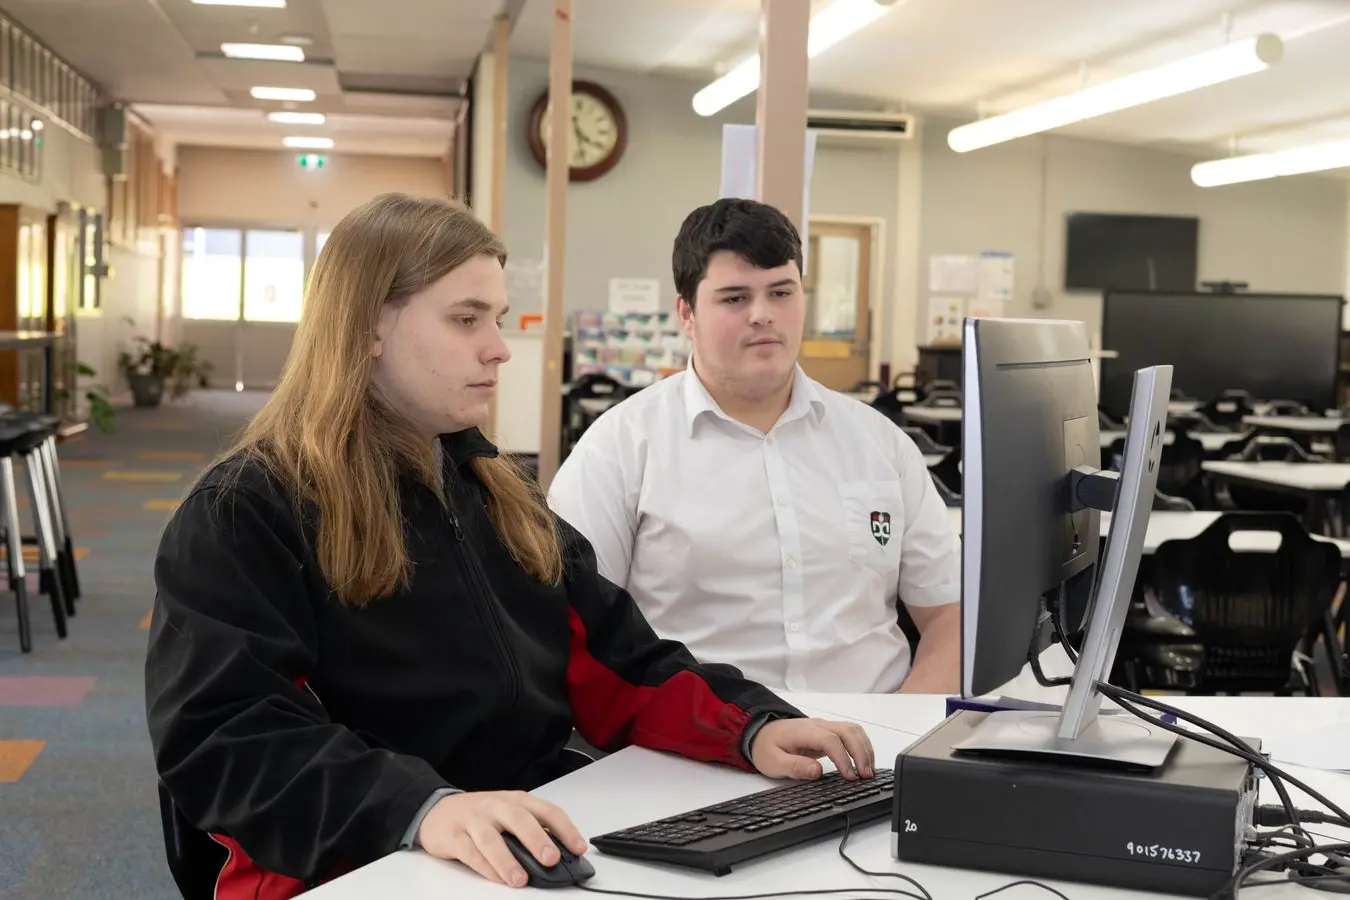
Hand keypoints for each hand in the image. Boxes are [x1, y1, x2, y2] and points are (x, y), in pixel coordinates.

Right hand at [416, 791, 587, 886]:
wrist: (437, 810)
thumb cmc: (480, 814)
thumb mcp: (509, 813)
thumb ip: (532, 829)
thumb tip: (559, 853)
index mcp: (516, 800)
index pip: (546, 810)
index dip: (565, 828)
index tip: (579, 847)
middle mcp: (496, 807)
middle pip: (519, 820)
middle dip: (536, 839)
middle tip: (551, 859)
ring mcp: (474, 821)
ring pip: (491, 838)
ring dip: (507, 860)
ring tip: (520, 879)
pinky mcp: (454, 837)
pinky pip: (470, 852)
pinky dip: (485, 867)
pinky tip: (497, 877)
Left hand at [749, 717, 874, 780]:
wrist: (761, 733)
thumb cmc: (766, 747)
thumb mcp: (772, 762)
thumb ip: (794, 767)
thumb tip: (817, 771)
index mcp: (804, 731)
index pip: (830, 740)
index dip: (843, 758)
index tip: (850, 777)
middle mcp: (818, 725)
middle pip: (847, 731)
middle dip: (861, 753)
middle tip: (866, 776)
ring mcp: (824, 726)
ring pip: (853, 730)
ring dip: (865, 749)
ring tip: (869, 772)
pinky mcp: (829, 732)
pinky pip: (851, 734)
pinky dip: (862, 746)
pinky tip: (865, 762)